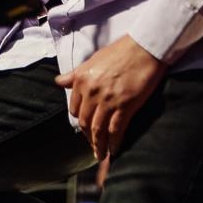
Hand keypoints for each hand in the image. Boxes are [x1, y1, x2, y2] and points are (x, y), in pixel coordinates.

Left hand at [55, 35, 165, 160]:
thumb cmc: (120, 51)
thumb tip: (59, 82)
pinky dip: (114, 143)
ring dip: (99, 146)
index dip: (80, 121)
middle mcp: (92, 92)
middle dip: (88, 137)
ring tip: (101, 154)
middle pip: (86, 122)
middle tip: (93, 145)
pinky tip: (115, 150)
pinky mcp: (125, 106)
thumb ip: (75, 75)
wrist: (143, 47)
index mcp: (82, 80)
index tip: (85, 128)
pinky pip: (116, 130)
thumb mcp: (93, 60)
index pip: (75, 109)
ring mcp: (108, 100)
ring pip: (98, 130)